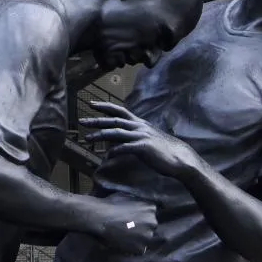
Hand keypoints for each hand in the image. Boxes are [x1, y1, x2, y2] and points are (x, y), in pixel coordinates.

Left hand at [81, 101, 200, 179]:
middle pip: (114, 120)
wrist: (180, 158)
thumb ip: (134, 137)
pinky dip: (114, 151)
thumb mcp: (148, 140)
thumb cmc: (164, 151)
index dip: (105, 106)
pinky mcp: (144, 148)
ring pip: (116, 132)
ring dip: (100, 135)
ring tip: (86, 138)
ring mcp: (141, 136)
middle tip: (81, 120)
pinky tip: (106, 156)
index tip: (91, 104)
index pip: (119, 110)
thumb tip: (120, 142)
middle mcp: (139, 127)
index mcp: (140, 123)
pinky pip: (125, 147)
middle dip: (96, 120)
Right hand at [96, 197, 157, 254]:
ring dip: (140, 238)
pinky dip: (134, 248)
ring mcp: (148, 236)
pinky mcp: (141, 248)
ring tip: (127, 237)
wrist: (101, 218)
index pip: (152, 214)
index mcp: (151, 208)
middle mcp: (153, 222)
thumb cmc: (111, 204)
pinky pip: (140, 249)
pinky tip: (125, 243)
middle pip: (151, 226)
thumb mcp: (129, 196)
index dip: (142, 217)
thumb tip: (140, 205)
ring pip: (147, 238)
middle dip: (143, 227)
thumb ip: (139, 202)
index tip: (134, 218)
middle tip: (130, 228)